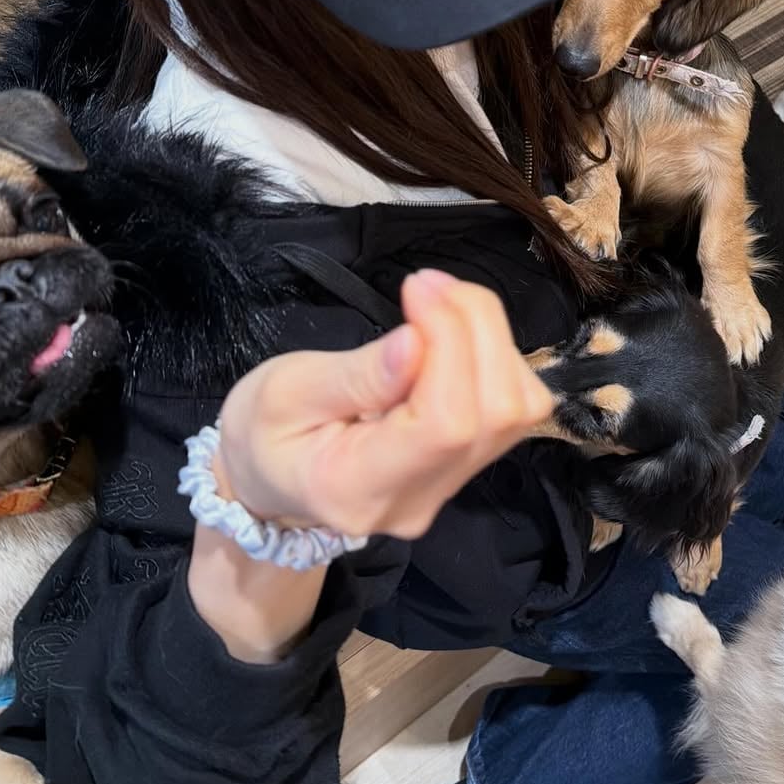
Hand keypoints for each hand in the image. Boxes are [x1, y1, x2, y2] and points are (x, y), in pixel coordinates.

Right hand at [217, 269, 552, 538]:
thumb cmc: (265, 431)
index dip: (449, 343)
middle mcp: (418, 499)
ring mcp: (450, 488)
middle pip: (496, 413)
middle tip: (428, 284)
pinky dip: (496, 357)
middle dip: (477, 328)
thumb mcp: (284, 390)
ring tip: (439, 303)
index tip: (416, 289)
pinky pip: (514, 407)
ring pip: (518, 408)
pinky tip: (454, 335)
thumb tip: (418, 342)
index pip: (444, 425)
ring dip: (492, 338)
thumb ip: (356, 374)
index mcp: (358, 487)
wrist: (269, 481)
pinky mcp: (469, 466)